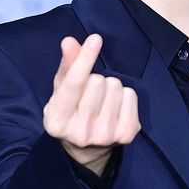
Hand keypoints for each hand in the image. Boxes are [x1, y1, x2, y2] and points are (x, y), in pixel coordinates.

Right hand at [43, 34, 140, 174]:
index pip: (73, 84)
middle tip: (91, 93)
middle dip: (96, 79)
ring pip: (116, 86)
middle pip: (98, 81)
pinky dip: (125, 96)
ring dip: (111, 87)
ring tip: (103, 101)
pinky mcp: (126, 135)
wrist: (87, 150)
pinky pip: (132, 96)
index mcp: (57, 121)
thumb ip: (66, 66)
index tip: (95, 39)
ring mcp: (104, 136)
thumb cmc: (71, 112)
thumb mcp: (61, 92)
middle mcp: (80, 132)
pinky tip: (116, 107)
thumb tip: (70, 42)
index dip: (85, 59)